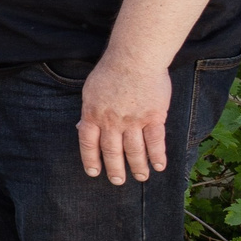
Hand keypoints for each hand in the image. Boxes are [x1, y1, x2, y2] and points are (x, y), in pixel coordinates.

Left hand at [79, 52, 169, 183]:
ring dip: (137, 166)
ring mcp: (133, 121)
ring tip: (140, 177)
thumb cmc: (110, 71)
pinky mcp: (154, 117)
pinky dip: (157, 156)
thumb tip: (82, 127)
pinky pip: (155, 142)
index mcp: (92, 115)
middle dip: (115, 169)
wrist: (134, 59)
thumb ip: (89, 111)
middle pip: (112, 151)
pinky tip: (159, 166)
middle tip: (118, 181)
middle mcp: (112, 122)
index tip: (94, 172)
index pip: (89, 144)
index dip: (91, 160)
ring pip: (134, 150)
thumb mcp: (90, 91)